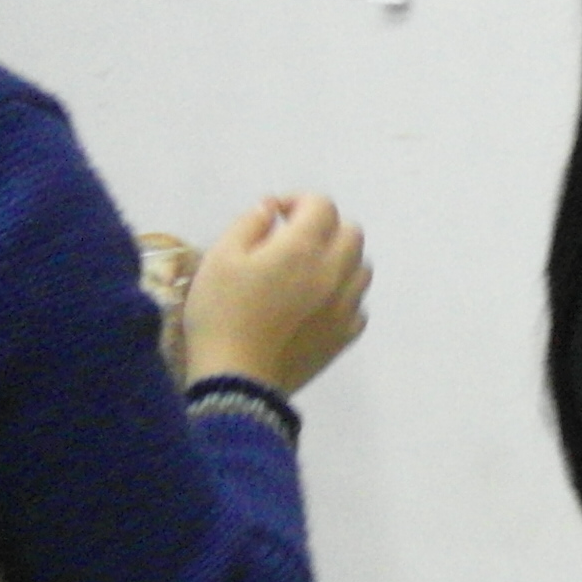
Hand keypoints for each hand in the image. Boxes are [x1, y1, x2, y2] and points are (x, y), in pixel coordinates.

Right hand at [181, 194, 371, 395]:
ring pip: (361, 268)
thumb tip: (272, 208)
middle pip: (351, 232)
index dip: (298, 201)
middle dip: (325, 227)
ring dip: (340, 260)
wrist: (237, 380)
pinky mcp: (345, 336)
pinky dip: (343, 297)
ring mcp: (345, 307)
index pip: (322, 205)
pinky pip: (358, 305)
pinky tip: (316, 306)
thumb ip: (250, 223)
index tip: (274, 216)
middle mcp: (335, 272)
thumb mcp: (221, 256)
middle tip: (291, 242)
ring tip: (307, 273)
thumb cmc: (222, 313)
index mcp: (304, 248)